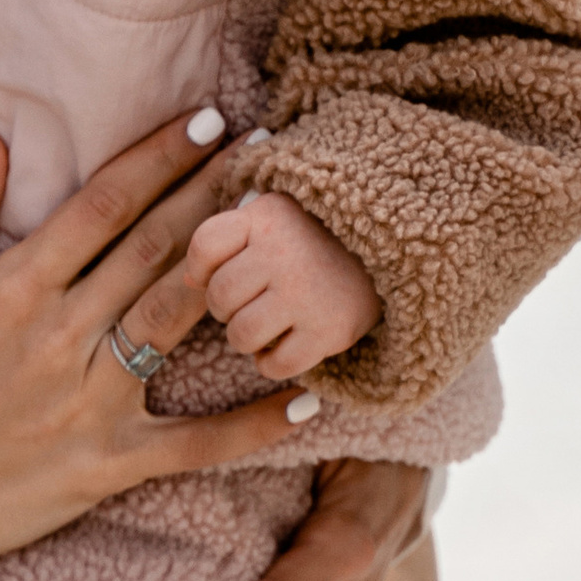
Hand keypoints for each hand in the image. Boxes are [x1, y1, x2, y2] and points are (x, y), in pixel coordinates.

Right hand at [0, 113, 315, 580]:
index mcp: (15, 288)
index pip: (103, 205)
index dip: (158, 156)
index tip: (204, 118)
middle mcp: (63, 335)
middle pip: (155, 247)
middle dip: (214, 190)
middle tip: (270, 148)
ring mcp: (93, 401)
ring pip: (180, 319)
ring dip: (237, 268)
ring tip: (287, 231)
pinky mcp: (111, 462)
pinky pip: (197, 444)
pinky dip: (256, 424)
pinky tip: (312, 397)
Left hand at [181, 193, 379, 380]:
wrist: (394, 252)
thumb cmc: (318, 236)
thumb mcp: (274, 218)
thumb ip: (229, 239)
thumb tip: (186, 281)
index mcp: (265, 216)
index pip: (204, 246)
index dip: (201, 269)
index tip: (217, 274)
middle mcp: (283, 252)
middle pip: (219, 296)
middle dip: (225, 309)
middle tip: (248, 304)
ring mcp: (306, 293)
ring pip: (240, 335)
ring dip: (245, 339)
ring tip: (265, 326)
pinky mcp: (329, 331)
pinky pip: (275, 364)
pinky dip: (271, 364)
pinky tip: (284, 346)